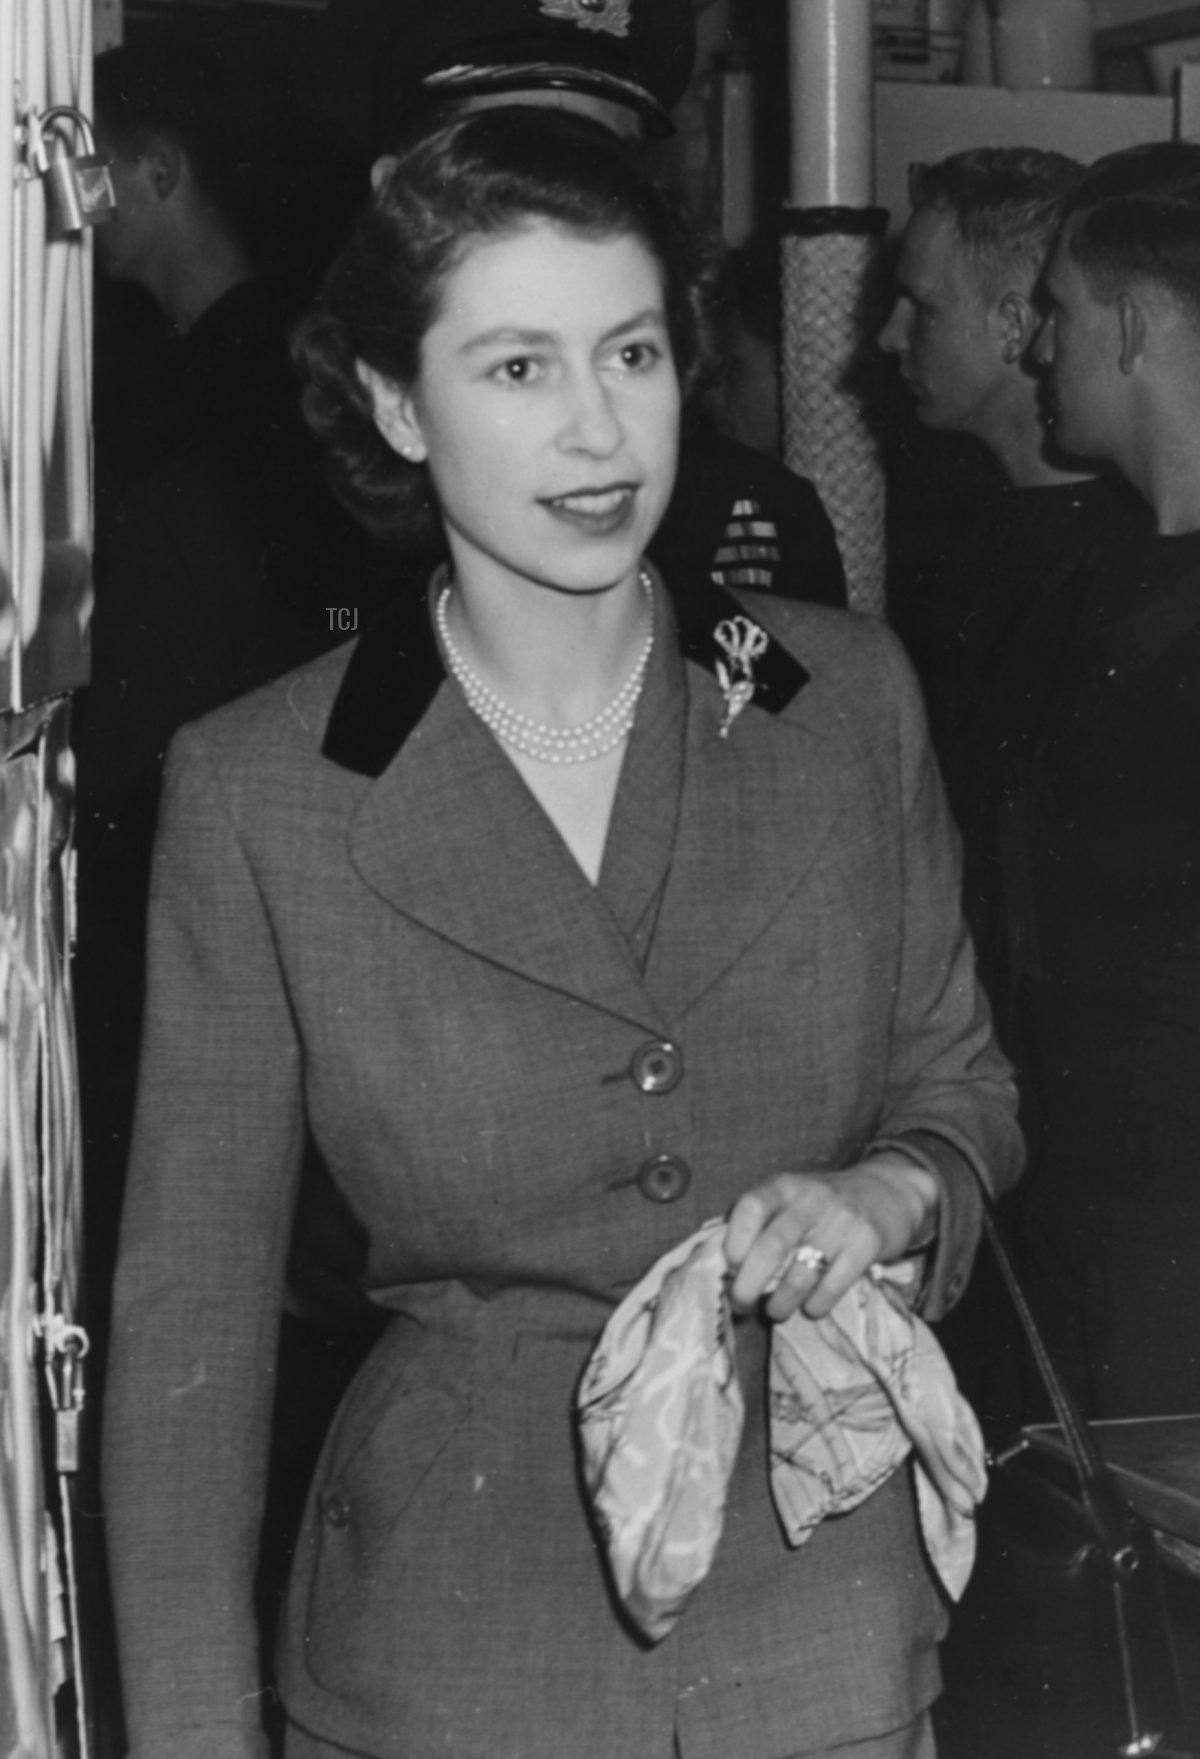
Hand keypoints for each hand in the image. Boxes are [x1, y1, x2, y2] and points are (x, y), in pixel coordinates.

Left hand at [723, 1155, 939, 1321]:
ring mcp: (842, 1220)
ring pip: (801, 1274)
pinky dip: (816, 1305)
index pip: (750, 1208)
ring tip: (776, 1311)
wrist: (887, 1193)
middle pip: (771, 1246)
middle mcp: (811, 1199)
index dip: (735, 1242)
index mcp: (785, 1186)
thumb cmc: (825, 1206)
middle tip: (742, 1304)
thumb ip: (764, 1224)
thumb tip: (729, 1271)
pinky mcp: (867, 1243)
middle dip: (749, 1284)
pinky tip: (811, 1307)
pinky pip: (832, 1286)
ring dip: (781, 1302)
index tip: (731, 1267)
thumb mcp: (793, 1200)